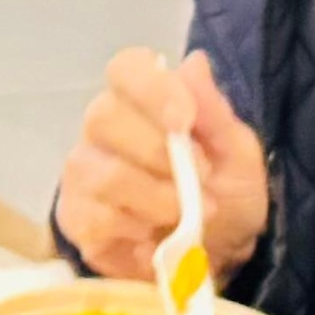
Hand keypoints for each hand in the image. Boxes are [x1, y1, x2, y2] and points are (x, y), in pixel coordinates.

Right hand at [56, 46, 268, 282]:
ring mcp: (83, 173)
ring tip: (187, 214)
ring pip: (102, 174)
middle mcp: (102, 129)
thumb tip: (194, 62)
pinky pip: (96, 219)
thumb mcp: (238, 153)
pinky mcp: (76, 219)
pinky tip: (155, 237)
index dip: (151, 88)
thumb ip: (214, 112)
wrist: (220, 252)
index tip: (184, 120)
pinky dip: (135, 230)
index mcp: (142, 100)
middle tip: (202, 177)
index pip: (125, 69)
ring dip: (155, 197)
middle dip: (158, 152)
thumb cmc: (227, 191)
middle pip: (103, 117)